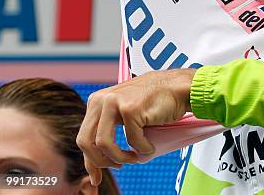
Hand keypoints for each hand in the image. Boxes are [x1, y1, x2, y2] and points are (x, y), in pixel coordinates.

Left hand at [76, 68, 196, 185]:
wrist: (179, 87)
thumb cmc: (156, 100)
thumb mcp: (124, 111)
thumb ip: (109, 126)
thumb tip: (100, 157)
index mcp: (97, 101)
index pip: (84, 136)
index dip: (90, 161)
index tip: (96, 177)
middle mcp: (102, 100)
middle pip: (86, 142)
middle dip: (101, 162)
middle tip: (119, 167)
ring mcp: (114, 102)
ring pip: (104, 145)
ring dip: (121, 157)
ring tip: (135, 157)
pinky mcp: (130, 109)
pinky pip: (131, 141)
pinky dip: (143, 148)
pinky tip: (150, 146)